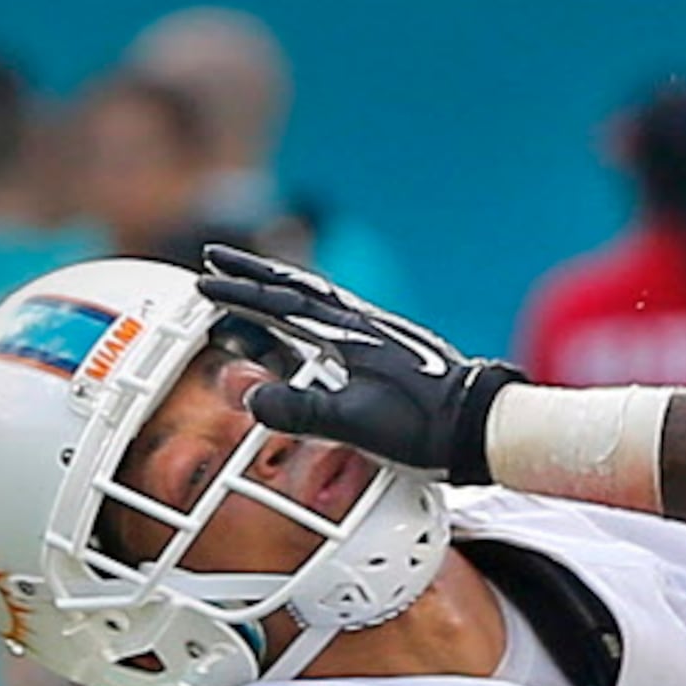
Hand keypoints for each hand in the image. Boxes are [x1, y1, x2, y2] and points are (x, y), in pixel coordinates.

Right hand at [196, 246, 520, 483]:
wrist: (481, 424)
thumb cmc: (425, 427)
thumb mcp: (356, 425)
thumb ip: (301, 411)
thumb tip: (252, 399)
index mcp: (349, 336)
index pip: (282, 306)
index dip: (240, 295)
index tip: (204, 285)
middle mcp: (365, 324)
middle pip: (298, 287)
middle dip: (254, 273)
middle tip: (217, 257)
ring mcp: (383, 333)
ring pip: (321, 296)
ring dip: (283, 286)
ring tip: (258, 282)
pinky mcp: (397, 347)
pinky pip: (342, 314)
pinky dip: (315, 306)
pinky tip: (318, 321)